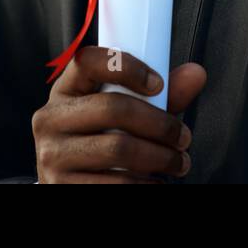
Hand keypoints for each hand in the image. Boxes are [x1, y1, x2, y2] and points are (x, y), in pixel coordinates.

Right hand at [31, 47, 206, 182]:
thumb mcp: (122, 112)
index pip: (87, 61)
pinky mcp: (62, 186)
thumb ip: (157, 95)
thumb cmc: (101, 139)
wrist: (70, 183)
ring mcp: (53, 154)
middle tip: (182, 136)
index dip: (126, 67)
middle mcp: (51, 118)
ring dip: (160, 157)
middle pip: (112, 108)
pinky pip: (115, 185)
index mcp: (65, 90)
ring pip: (118, 148)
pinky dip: (145, 184)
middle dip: (159, 123)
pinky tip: (155, 182)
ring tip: (177, 162)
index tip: (158, 84)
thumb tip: (196, 73)